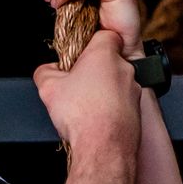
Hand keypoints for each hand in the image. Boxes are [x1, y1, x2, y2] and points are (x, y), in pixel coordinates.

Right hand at [33, 26, 142, 159]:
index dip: (91, 43)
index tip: (80, 55)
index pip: (104, 34)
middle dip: (94, 70)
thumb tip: (46, 70)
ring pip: (116, 82)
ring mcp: (134, 90)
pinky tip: (96, 119)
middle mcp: (124, 69)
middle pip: (109, 60)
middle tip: (77, 83)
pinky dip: (111, 108)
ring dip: (103, 90)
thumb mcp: (48, 87)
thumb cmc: (83, 116)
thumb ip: (45, 71)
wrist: (103, 149)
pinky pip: (122, 102)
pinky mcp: (137, 110)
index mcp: (105, 54)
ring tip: (85, 105)